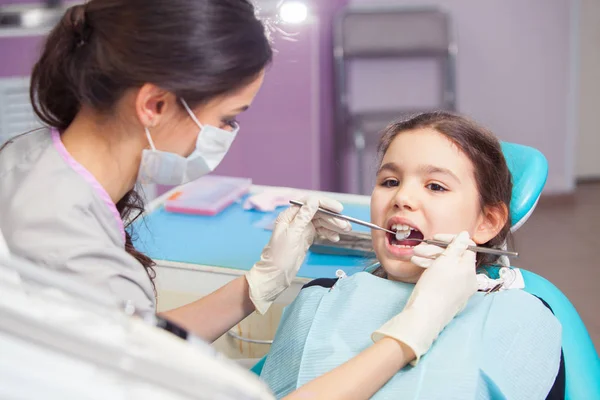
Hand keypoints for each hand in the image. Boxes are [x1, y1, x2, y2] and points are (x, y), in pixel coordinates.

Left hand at [246, 196, 350, 313]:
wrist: (275, 274)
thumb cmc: (279, 256)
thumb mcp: (292, 235)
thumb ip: (303, 217)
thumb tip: (314, 201)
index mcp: (289, 215)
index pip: (310, 202)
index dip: (325, 204)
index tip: (339, 209)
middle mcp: (296, 219)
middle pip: (318, 212)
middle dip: (333, 218)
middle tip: (346, 225)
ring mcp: (302, 228)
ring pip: (321, 222)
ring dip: (334, 225)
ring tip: (346, 230)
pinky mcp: (306, 237)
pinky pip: (320, 231)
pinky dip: (329, 233)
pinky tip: (335, 238)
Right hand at [372, 231, 477, 362]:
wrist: (425, 316)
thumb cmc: (434, 288)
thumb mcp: (445, 261)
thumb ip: (456, 246)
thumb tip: (466, 235)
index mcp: (470, 269)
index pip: (466, 247)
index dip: (450, 239)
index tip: (435, 238)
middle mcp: (468, 279)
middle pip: (454, 257)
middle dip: (435, 250)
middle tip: (419, 248)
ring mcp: (459, 289)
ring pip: (446, 267)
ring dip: (430, 259)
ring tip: (414, 257)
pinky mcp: (449, 295)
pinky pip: (443, 277)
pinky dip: (432, 270)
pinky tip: (419, 266)